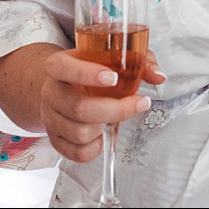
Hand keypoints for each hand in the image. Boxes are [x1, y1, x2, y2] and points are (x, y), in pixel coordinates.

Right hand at [0, 42, 166, 165]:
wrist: (60, 85)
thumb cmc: (89, 68)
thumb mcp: (110, 56)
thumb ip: (137, 60)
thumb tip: (159, 75)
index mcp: (58, 65)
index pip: (66, 69)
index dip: (88, 75)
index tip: (114, 78)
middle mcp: (50, 91)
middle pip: (79, 108)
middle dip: (114, 110)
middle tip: (138, 104)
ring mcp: (49, 118)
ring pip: (79, 133)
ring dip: (104, 128)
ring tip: (113, 117)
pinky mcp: (54, 139)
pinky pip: (76, 153)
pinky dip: (95, 148)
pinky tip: (101, 134)